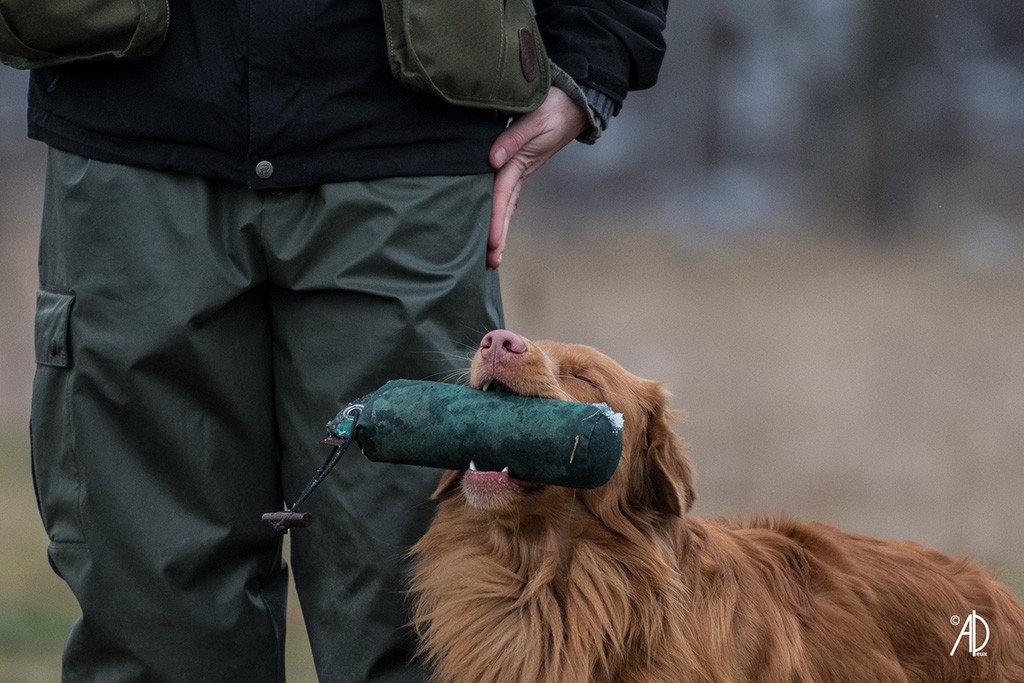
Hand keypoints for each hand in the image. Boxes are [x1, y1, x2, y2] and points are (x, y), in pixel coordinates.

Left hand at [487, 87, 587, 268]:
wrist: (572, 102)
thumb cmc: (553, 108)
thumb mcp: (535, 120)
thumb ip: (513, 138)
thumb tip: (493, 160)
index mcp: (520, 164)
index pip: (501, 196)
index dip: (494, 220)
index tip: (491, 244)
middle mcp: (518, 171)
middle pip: (504, 209)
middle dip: (499, 237)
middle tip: (492, 263)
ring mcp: (520, 169)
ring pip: (506, 205)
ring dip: (500, 229)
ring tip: (493, 255)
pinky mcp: (519, 164)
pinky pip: (506, 192)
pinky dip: (500, 211)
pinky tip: (495, 223)